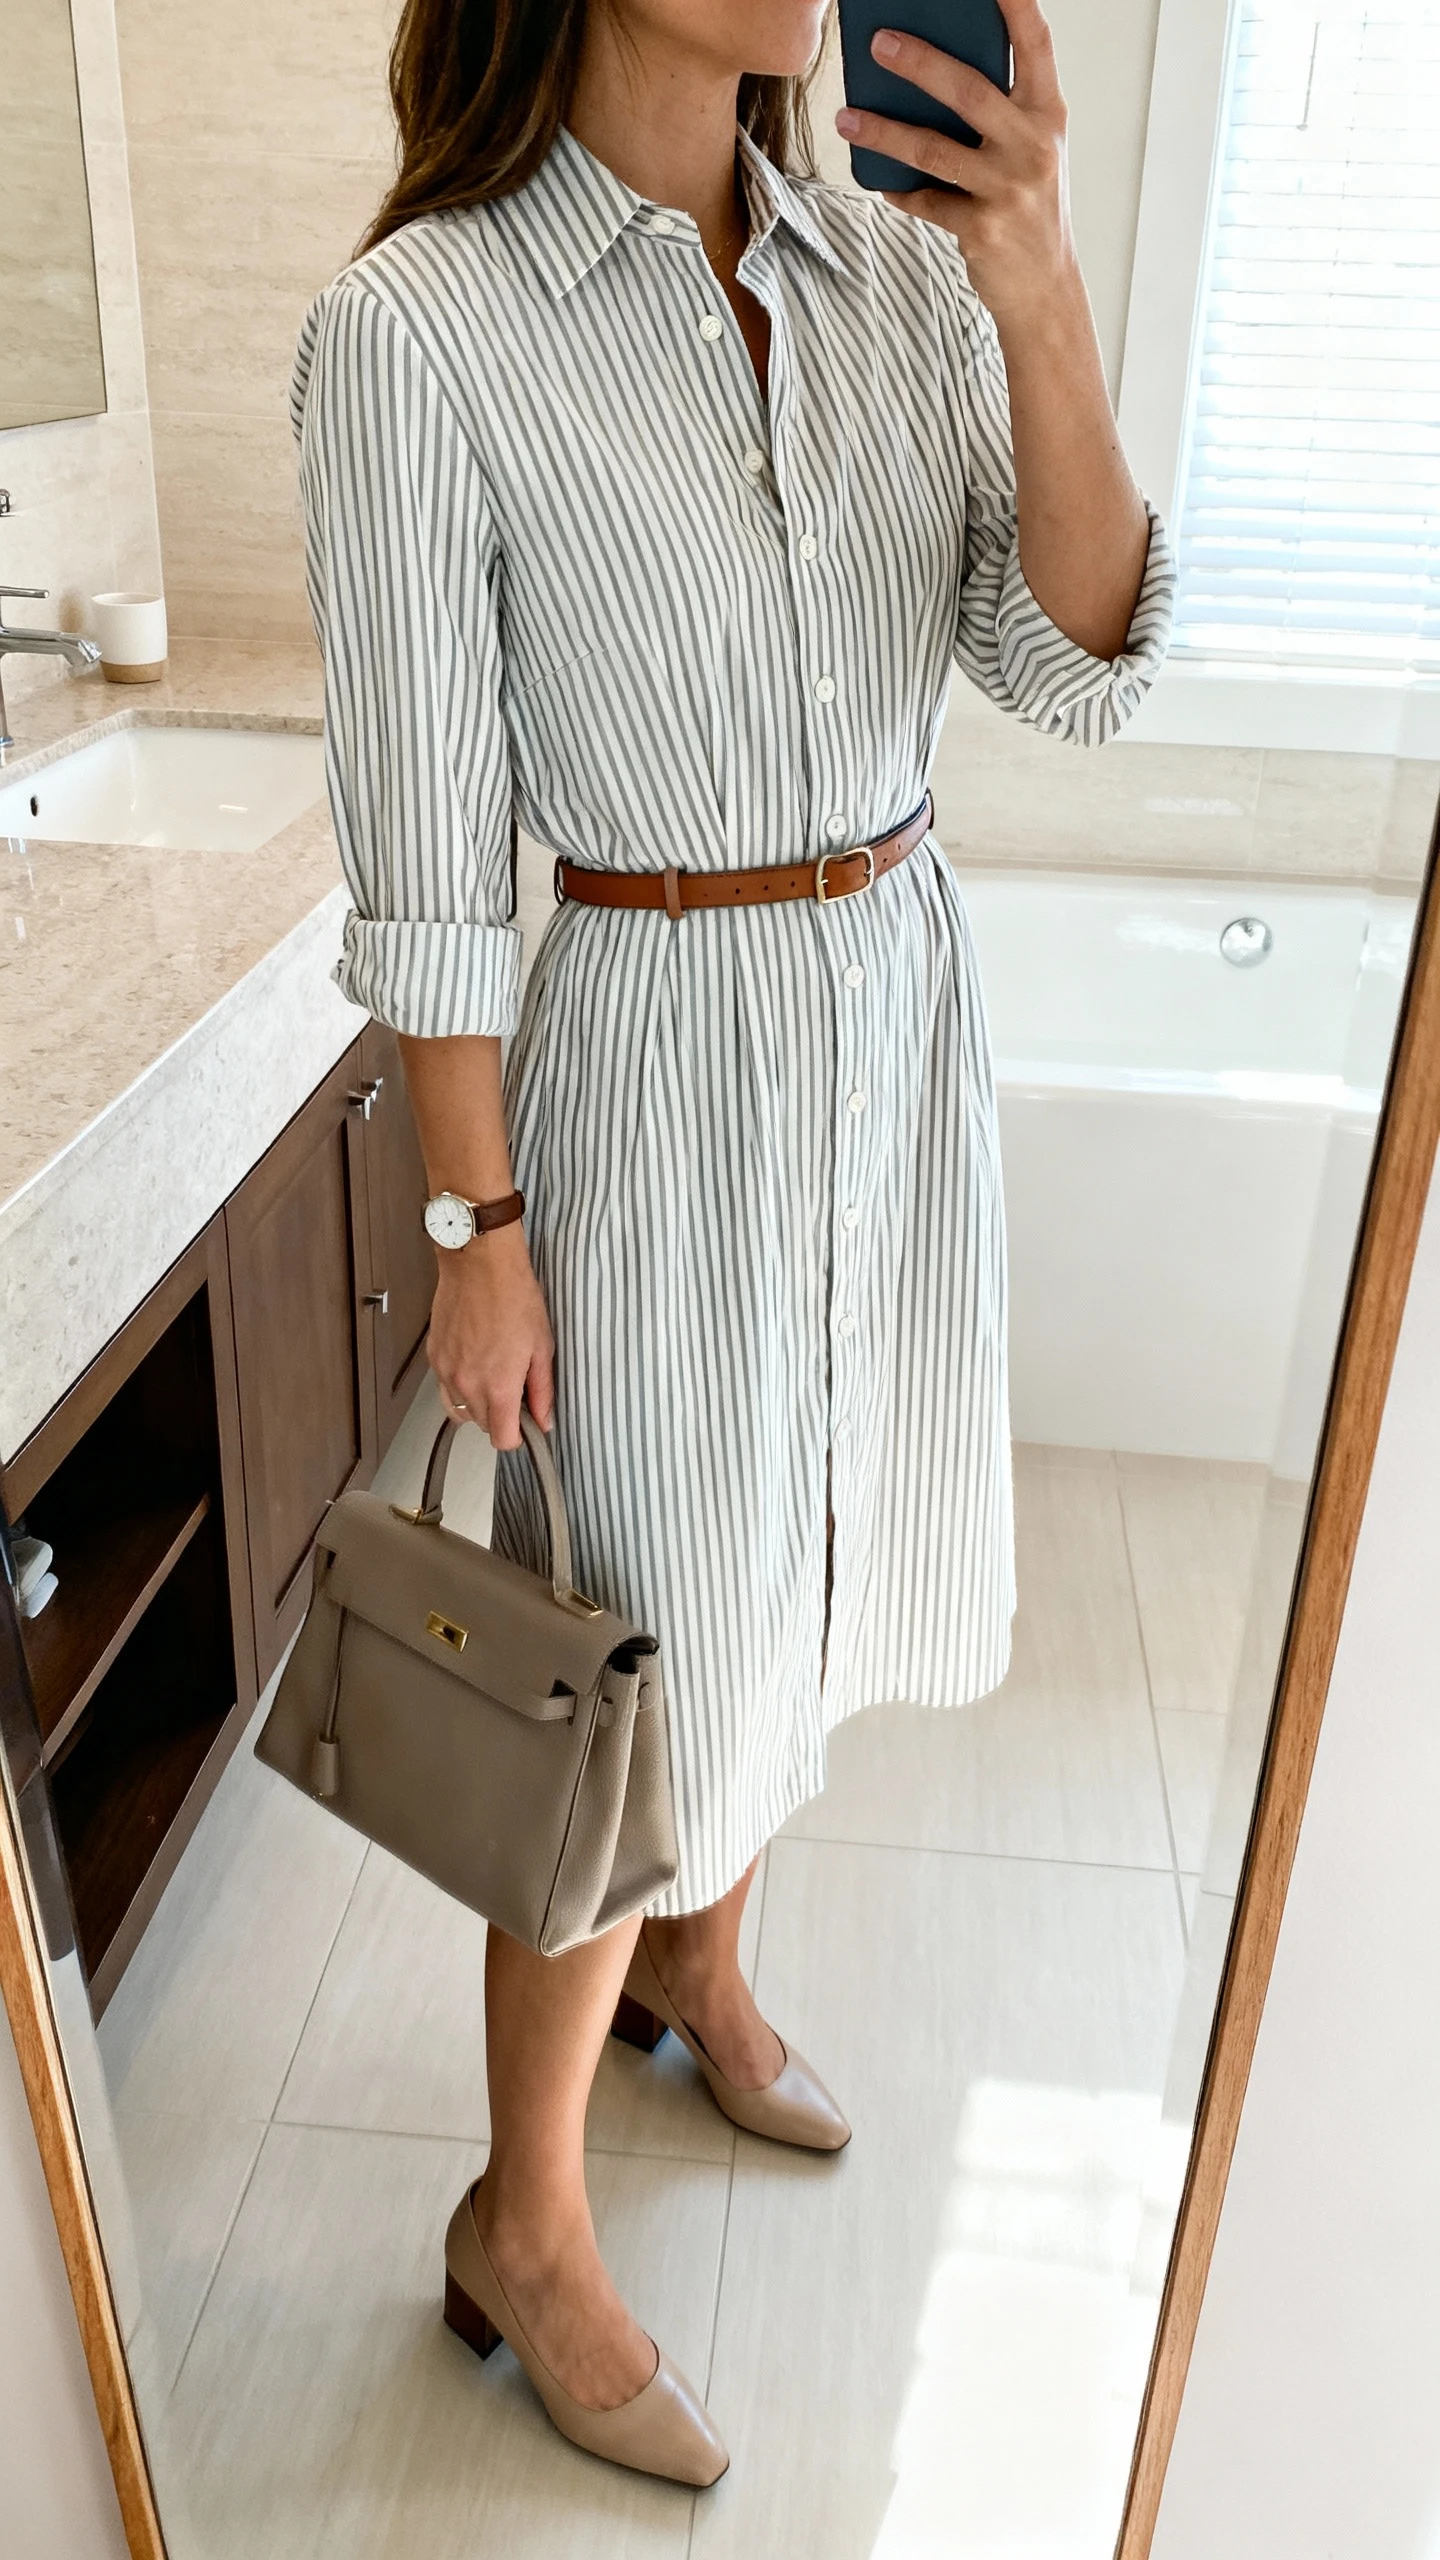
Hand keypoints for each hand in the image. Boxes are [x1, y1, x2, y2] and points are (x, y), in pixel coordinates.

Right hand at [427, 1224, 554, 1449]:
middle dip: (499, 1416)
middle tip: (514, 1388)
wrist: (480, 1265)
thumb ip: (542, 1390)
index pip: (502, 1439)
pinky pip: (445, 1388)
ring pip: (459, 1411)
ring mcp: (447, 1372)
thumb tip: (544, 1419)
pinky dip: (459, 1385)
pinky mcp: (435, 1357)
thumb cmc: (514, 1296)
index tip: (525, 1424)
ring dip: (477, 1404)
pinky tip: (475, 1362)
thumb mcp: (542, 1346)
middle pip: (481, 1426)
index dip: (516, 1436)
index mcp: (499, 1387)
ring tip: (492, 1377)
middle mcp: (468, 1385)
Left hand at [836, 0, 1076, 333]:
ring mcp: (1008, 188)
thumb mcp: (1030, 149)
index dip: (1014, 3)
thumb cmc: (1030, 205)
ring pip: (934, 149)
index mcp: (1049, 113)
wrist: (1045, 287)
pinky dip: (900, 191)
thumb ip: (999, 111)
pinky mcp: (982, 229)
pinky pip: (926, 201)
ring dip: (884, 131)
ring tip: (847, 117)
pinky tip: (882, 181)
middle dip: (918, 63)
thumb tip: (928, 72)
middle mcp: (1033, 145)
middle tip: (877, 42)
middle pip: (968, 91)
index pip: (1035, 42)